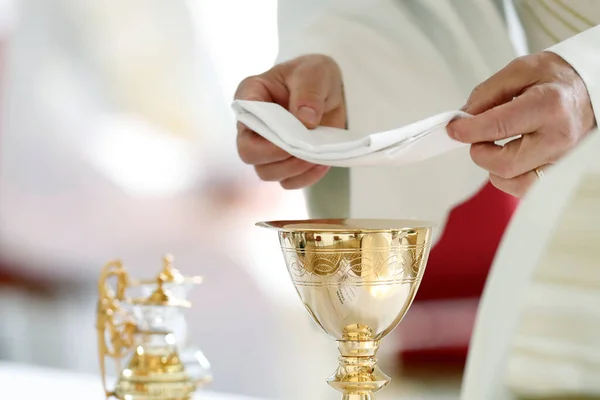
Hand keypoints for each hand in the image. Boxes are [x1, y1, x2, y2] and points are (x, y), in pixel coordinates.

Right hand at [235, 54, 345, 188]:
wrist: (329, 91)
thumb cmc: (313, 75)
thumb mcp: (315, 72)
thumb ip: (308, 92)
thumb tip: (305, 120)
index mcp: (252, 95)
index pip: (244, 114)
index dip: (260, 126)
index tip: (289, 125)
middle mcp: (253, 125)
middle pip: (249, 152)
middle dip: (277, 154)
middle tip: (303, 147)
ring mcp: (266, 147)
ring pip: (267, 172)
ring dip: (293, 168)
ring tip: (315, 155)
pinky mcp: (285, 162)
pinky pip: (288, 181)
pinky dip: (305, 178)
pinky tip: (320, 164)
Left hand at [447, 52, 595, 197]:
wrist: (594, 88)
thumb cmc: (561, 79)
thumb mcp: (522, 70)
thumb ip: (488, 92)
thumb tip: (464, 116)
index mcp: (549, 106)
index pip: (498, 126)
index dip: (469, 130)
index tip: (454, 129)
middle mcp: (559, 137)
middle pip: (506, 164)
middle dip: (481, 153)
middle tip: (477, 138)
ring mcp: (563, 159)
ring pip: (516, 184)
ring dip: (495, 169)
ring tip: (496, 148)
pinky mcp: (562, 172)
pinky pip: (528, 189)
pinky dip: (510, 179)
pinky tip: (510, 159)